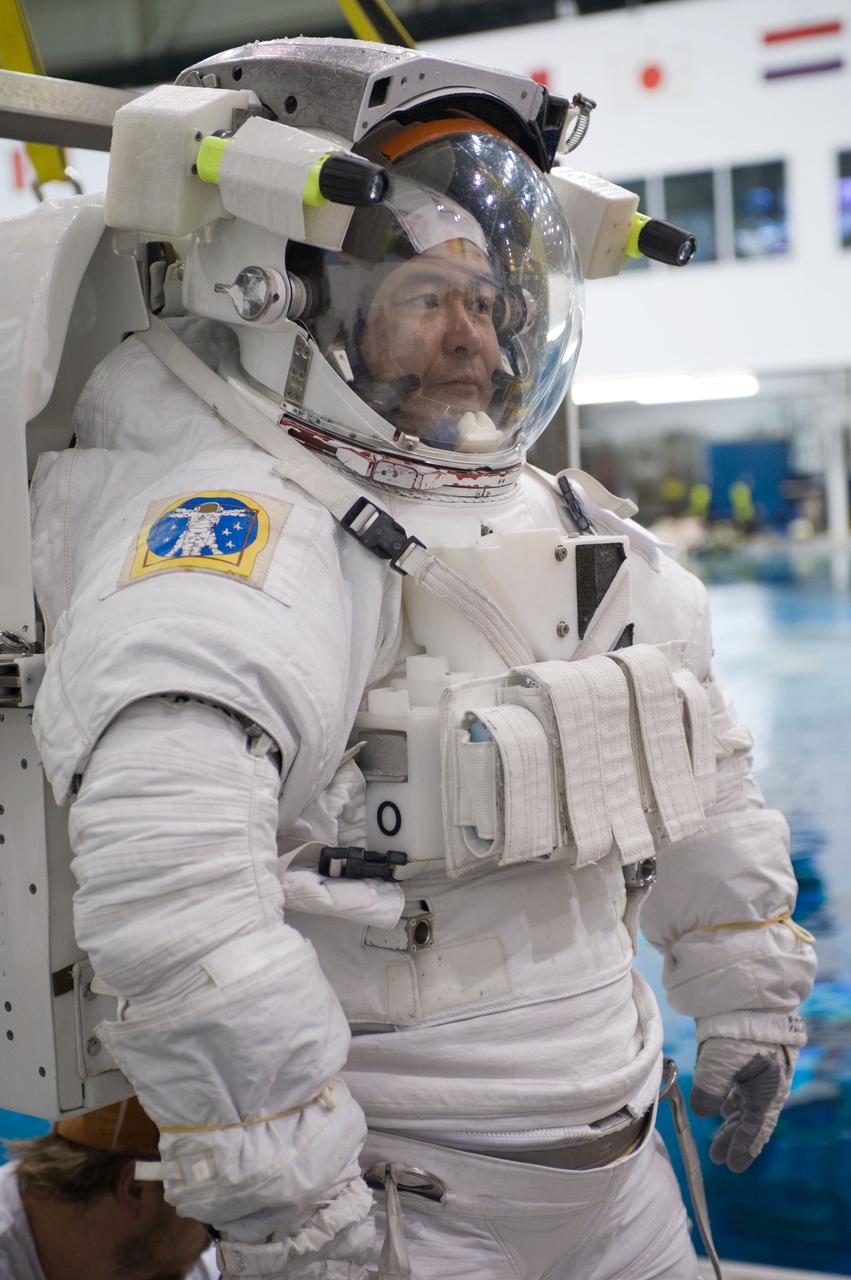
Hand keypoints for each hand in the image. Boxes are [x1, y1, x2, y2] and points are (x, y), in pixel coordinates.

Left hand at [690, 1037, 796, 1171]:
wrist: (746, 990)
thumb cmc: (739, 1028)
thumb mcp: (719, 1062)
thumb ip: (709, 1091)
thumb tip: (702, 1112)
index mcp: (768, 1089)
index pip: (755, 1128)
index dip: (742, 1149)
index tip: (732, 1167)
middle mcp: (766, 1082)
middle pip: (750, 1119)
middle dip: (734, 1139)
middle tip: (718, 1158)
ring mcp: (756, 1068)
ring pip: (744, 1103)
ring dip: (731, 1120)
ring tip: (718, 1136)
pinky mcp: (744, 1054)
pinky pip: (738, 1086)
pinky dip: (729, 1099)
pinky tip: (720, 1105)